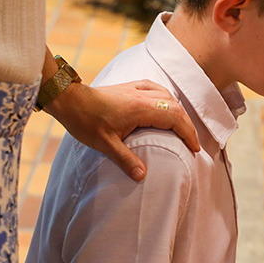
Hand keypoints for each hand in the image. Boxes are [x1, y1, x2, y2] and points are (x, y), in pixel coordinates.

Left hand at [45, 80, 199, 180]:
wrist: (69, 100)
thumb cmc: (85, 121)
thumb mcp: (105, 145)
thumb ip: (126, 160)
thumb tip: (142, 176)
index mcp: (141, 109)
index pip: (176, 119)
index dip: (189, 133)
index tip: (194, 148)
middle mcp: (144, 96)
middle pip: (176, 108)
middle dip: (188, 125)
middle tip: (191, 142)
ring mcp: (138, 89)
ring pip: (169, 97)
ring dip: (179, 112)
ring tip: (182, 127)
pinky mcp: (131, 86)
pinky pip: (158, 89)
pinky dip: (168, 98)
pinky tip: (166, 104)